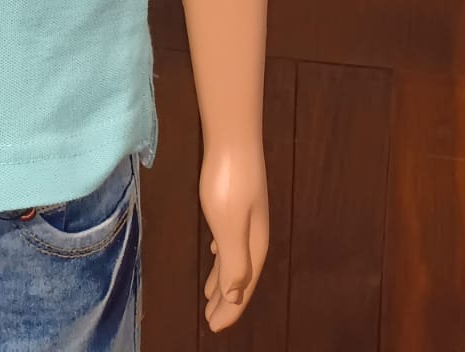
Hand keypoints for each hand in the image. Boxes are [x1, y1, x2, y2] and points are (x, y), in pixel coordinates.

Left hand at [198, 140, 268, 331]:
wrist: (233, 137)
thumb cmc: (229, 183)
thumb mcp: (229, 227)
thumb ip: (234, 263)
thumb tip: (236, 297)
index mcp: (254, 245)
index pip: (243, 286)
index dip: (230, 308)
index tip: (214, 326)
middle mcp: (254, 234)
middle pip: (241, 275)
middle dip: (227, 299)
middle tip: (210, 318)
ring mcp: (246, 215)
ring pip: (235, 257)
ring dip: (224, 278)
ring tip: (210, 294)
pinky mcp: (235, 199)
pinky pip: (230, 239)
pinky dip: (222, 254)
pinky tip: (214, 251)